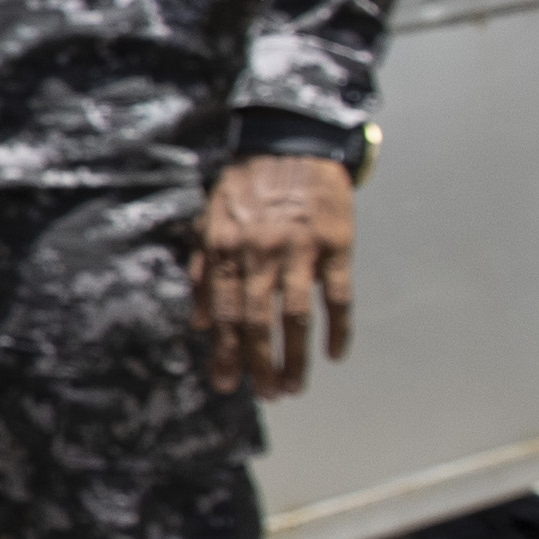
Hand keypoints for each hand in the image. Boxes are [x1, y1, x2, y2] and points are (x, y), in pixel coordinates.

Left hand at [194, 153, 356, 398]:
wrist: (292, 144)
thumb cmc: (246, 187)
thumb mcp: (210, 221)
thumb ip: (204, 271)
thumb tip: (200, 323)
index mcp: (225, 249)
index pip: (224, 313)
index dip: (225, 352)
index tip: (227, 384)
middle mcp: (260, 253)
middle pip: (257, 321)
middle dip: (259, 364)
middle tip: (267, 395)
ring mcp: (300, 250)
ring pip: (296, 316)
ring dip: (295, 356)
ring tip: (294, 386)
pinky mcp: (337, 244)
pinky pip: (338, 295)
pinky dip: (338, 328)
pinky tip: (334, 355)